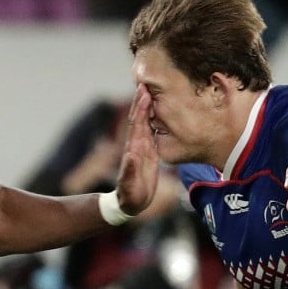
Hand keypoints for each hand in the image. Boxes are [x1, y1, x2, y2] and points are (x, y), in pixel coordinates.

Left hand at [114, 87, 159, 214]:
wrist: (129, 203)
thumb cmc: (130, 196)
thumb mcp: (129, 186)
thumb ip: (129, 172)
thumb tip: (130, 156)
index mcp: (134, 150)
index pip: (137, 125)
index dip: (140, 109)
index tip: (144, 94)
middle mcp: (137, 146)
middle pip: (139, 119)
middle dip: (141, 102)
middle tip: (145, 85)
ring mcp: (142, 148)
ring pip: (144, 123)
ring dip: (146, 108)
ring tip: (151, 93)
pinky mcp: (149, 153)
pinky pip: (151, 132)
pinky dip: (153, 120)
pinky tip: (158, 113)